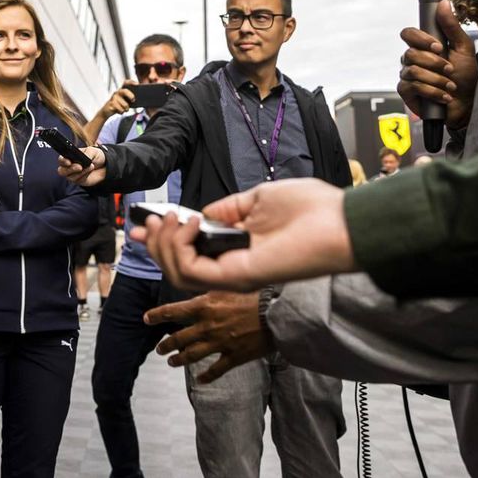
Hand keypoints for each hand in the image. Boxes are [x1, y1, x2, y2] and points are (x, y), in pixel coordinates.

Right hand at [57, 147, 106, 186]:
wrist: (105, 166)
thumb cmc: (96, 156)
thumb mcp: (92, 151)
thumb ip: (85, 154)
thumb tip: (82, 158)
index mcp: (69, 157)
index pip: (61, 160)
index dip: (63, 161)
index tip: (68, 162)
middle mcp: (69, 167)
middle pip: (61, 171)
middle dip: (70, 169)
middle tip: (80, 167)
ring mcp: (73, 175)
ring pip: (71, 177)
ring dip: (81, 172)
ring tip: (91, 166)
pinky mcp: (79, 181)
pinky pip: (79, 180)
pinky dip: (85, 175)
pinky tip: (90, 170)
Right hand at [100, 80, 138, 117]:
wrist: (106, 111)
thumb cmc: (118, 105)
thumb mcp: (124, 100)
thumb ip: (130, 98)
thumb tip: (137, 99)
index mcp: (121, 90)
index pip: (126, 83)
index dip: (131, 82)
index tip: (137, 84)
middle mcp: (117, 92)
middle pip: (125, 91)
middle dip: (131, 95)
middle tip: (133, 100)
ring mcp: (114, 98)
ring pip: (125, 104)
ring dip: (126, 108)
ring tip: (125, 109)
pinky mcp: (111, 104)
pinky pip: (121, 109)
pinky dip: (122, 112)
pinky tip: (120, 111)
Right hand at [129, 181, 355, 292]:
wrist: (338, 223)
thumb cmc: (310, 210)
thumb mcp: (257, 199)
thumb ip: (226, 209)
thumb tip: (202, 214)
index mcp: (236, 248)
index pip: (189, 253)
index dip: (160, 240)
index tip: (139, 223)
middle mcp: (231, 265)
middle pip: (176, 265)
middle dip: (155, 241)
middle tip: (152, 219)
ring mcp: (233, 275)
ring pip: (178, 271)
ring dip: (165, 243)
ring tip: (172, 219)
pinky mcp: (236, 278)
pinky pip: (191, 272)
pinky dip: (181, 247)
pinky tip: (190, 224)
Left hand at [144, 291, 270, 382]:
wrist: (276, 314)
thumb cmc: (254, 296)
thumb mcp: (226, 286)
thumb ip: (209, 292)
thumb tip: (195, 289)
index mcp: (204, 306)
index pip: (173, 311)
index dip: (157, 316)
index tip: (146, 319)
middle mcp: (207, 326)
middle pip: (179, 338)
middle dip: (166, 345)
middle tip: (159, 348)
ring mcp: (219, 343)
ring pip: (192, 356)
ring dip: (179, 360)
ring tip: (171, 362)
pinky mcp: (233, 357)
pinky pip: (216, 370)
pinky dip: (206, 377)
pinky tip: (200, 381)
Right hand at [396, 0, 477, 128]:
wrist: (467, 103)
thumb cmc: (465, 76)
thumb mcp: (464, 48)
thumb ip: (452, 26)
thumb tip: (443, 3)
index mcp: (423, 46)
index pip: (408, 33)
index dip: (421, 39)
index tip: (439, 47)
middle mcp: (412, 59)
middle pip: (410, 53)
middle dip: (434, 63)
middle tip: (450, 70)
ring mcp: (407, 75)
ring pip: (412, 71)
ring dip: (436, 79)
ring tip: (450, 86)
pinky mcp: (406, 91)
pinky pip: (412, 86)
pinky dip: (432, 91)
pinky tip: (443, 96)